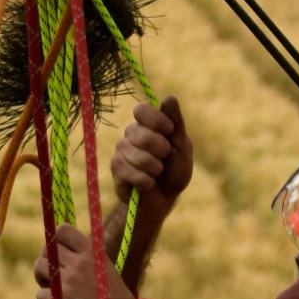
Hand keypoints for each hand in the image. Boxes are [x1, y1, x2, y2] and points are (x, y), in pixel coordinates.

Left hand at [34, 224, 145, 298]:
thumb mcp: (105, 270)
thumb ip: (86, 257)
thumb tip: (63, 250)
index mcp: (92, 252)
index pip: (63, 230)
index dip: (56, 240)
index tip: (59, 252)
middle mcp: (79, 262)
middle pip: (46, 249)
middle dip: (47, 261)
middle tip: (54, 275)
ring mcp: (69, 280)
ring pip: (39, 268)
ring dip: (42, 279)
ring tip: (53, 290)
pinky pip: (40, 293)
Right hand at [111, 95, 192, 212]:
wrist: (162, 200)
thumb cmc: (174, 172)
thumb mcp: (182, 148)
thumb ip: (177, 124)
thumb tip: (170, 98)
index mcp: (146, 124)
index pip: (142, 110)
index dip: (157, 121)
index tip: (169, 131)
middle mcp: (131, 133)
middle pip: (143, 134)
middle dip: (161, 151)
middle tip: (164, 159)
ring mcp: (121, 150)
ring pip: (140, 157)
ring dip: (156, 170)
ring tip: (157, 174)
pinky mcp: (116, 168)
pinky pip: (131, 172)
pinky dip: (146, 182)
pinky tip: (148, 185)